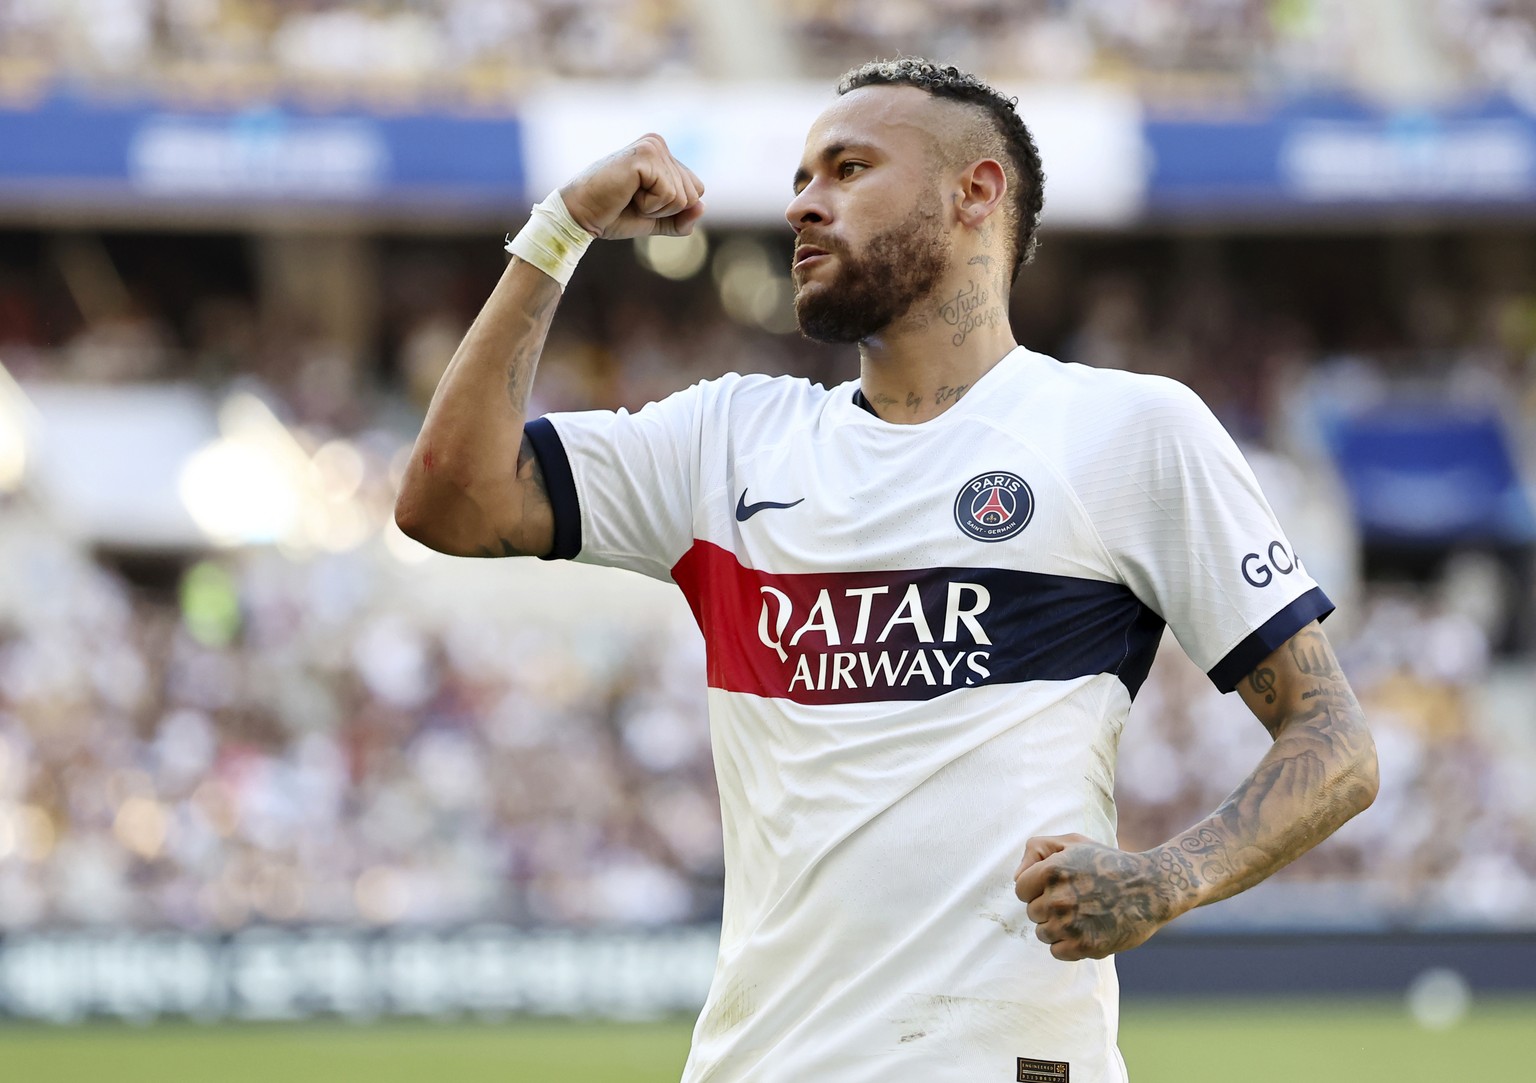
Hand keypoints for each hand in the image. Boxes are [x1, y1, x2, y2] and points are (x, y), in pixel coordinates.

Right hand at [560, 134, 704, 240]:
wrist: (580, 216)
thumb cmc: (612, 215)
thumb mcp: (655, 220)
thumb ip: (681, 218)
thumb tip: (702, 207)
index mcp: (661, 153)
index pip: (696, 190)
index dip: (672, 209)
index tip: (640, 202)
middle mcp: (658, 144)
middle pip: (694, 194)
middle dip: (665, 210)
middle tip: (632, 201)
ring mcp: (653, 147)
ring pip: (684, 197)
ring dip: (656, 208)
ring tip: (628, 197)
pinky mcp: (646, 156)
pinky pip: (670, 195)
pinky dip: (649, 206)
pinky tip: (627, 194)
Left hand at [1012, 834, 1185, 960]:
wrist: (1151, 888)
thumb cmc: (1108, 863)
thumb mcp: (1073, 843)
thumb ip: (1037, 850)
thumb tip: (1017, 878)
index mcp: (1051, 870)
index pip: (1020, 889)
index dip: (1036, 888)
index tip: (1057, 886)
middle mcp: (1057, 898)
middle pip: (1032, 912)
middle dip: (1048, 907)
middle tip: (1076, 899)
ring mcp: (1071, 925)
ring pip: (1043, 933)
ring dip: (1058, 927)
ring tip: (1083, 914)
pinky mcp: (1085, 946)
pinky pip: (1057, 951)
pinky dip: (1068, 945)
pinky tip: (1087, 929)